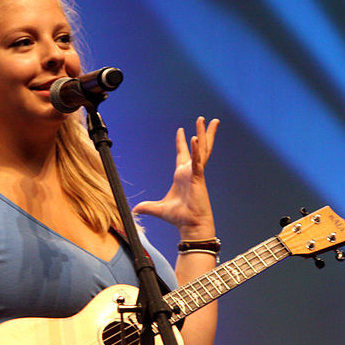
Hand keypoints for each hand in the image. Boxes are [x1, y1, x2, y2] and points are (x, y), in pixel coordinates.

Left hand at [132, 117, 218, 238]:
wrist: (190, 225)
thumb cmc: (179, 217)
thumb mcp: (158, 209)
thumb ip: (147, 207)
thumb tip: (135, 210)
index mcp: (182, 175)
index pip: (183, 154)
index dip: (182, 142)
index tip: (181, 131)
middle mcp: (190, 171)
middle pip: (197, 147)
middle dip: (201, 132)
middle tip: (203, 119)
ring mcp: (196, 173)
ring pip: (202, 149)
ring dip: (204, 135)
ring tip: (208, 121)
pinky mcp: (198, 178)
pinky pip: (198, 161)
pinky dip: (196, 150)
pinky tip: (195, 138)